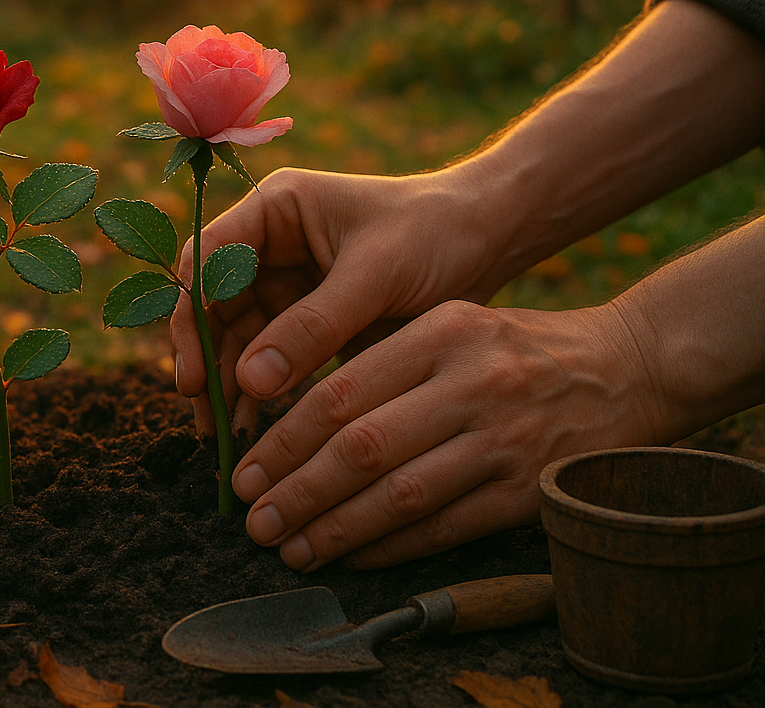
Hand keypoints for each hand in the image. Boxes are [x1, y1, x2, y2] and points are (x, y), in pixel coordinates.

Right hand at [169, 165, 507, 434]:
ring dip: (229, 385)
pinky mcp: (308, 320)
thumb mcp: (375, 275)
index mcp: (275, 210)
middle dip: (206, 362)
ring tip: (226, 438)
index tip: (192, 372)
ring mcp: (286, 284)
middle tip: (204, 420)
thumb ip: (313, 325)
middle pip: (213, 306)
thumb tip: (249, 380)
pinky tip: (256, 429)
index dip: (191, 314)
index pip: (208, 259)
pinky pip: (270, 359)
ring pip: (236, 339)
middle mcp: (269, 245)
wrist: (492, 237)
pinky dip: (261, 392)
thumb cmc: (436, 232)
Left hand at [234, 300, 666, 569]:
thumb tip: (293, 418)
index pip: (341, 391)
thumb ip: (383, 360)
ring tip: (290, 547)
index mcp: (442, 333)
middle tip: (254, 519)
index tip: (244, 470)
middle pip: (361, 446)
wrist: (632, 368)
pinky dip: (390, 545)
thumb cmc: (519, 348)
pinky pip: (445, 526)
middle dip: (296, 490)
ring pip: (399, 494)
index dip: (283, 440)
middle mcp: (471, 383)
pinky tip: (351, 553)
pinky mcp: (530, 487)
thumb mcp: (453, 322)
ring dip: (335, 528)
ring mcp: (504, 439)